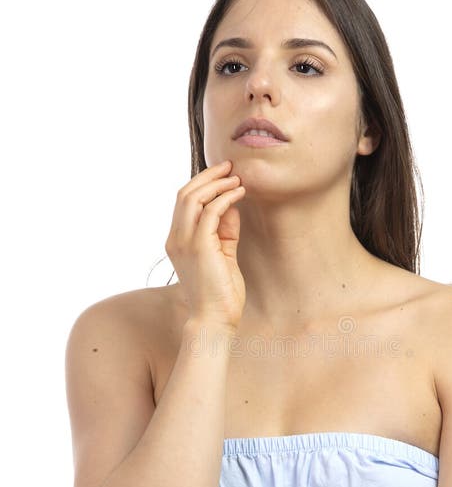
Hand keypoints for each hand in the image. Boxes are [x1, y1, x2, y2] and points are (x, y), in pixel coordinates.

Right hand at [165, 159, 246, 330]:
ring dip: (216, 183)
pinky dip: (225, 198)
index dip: (202, 184)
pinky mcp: (200, 246)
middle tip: (230, 166)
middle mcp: (176, 239)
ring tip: (236, 177)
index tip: (223, 174)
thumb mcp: (223, 255)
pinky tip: (239, 193)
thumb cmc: (220, 292)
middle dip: (208, 176)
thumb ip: (225, 230)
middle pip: (185, 194)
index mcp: (177, 241)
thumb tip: (232, 205)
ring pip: (194, 198)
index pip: (183, 202)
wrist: (214, 320)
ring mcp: (185, 242)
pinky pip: (211, 211)